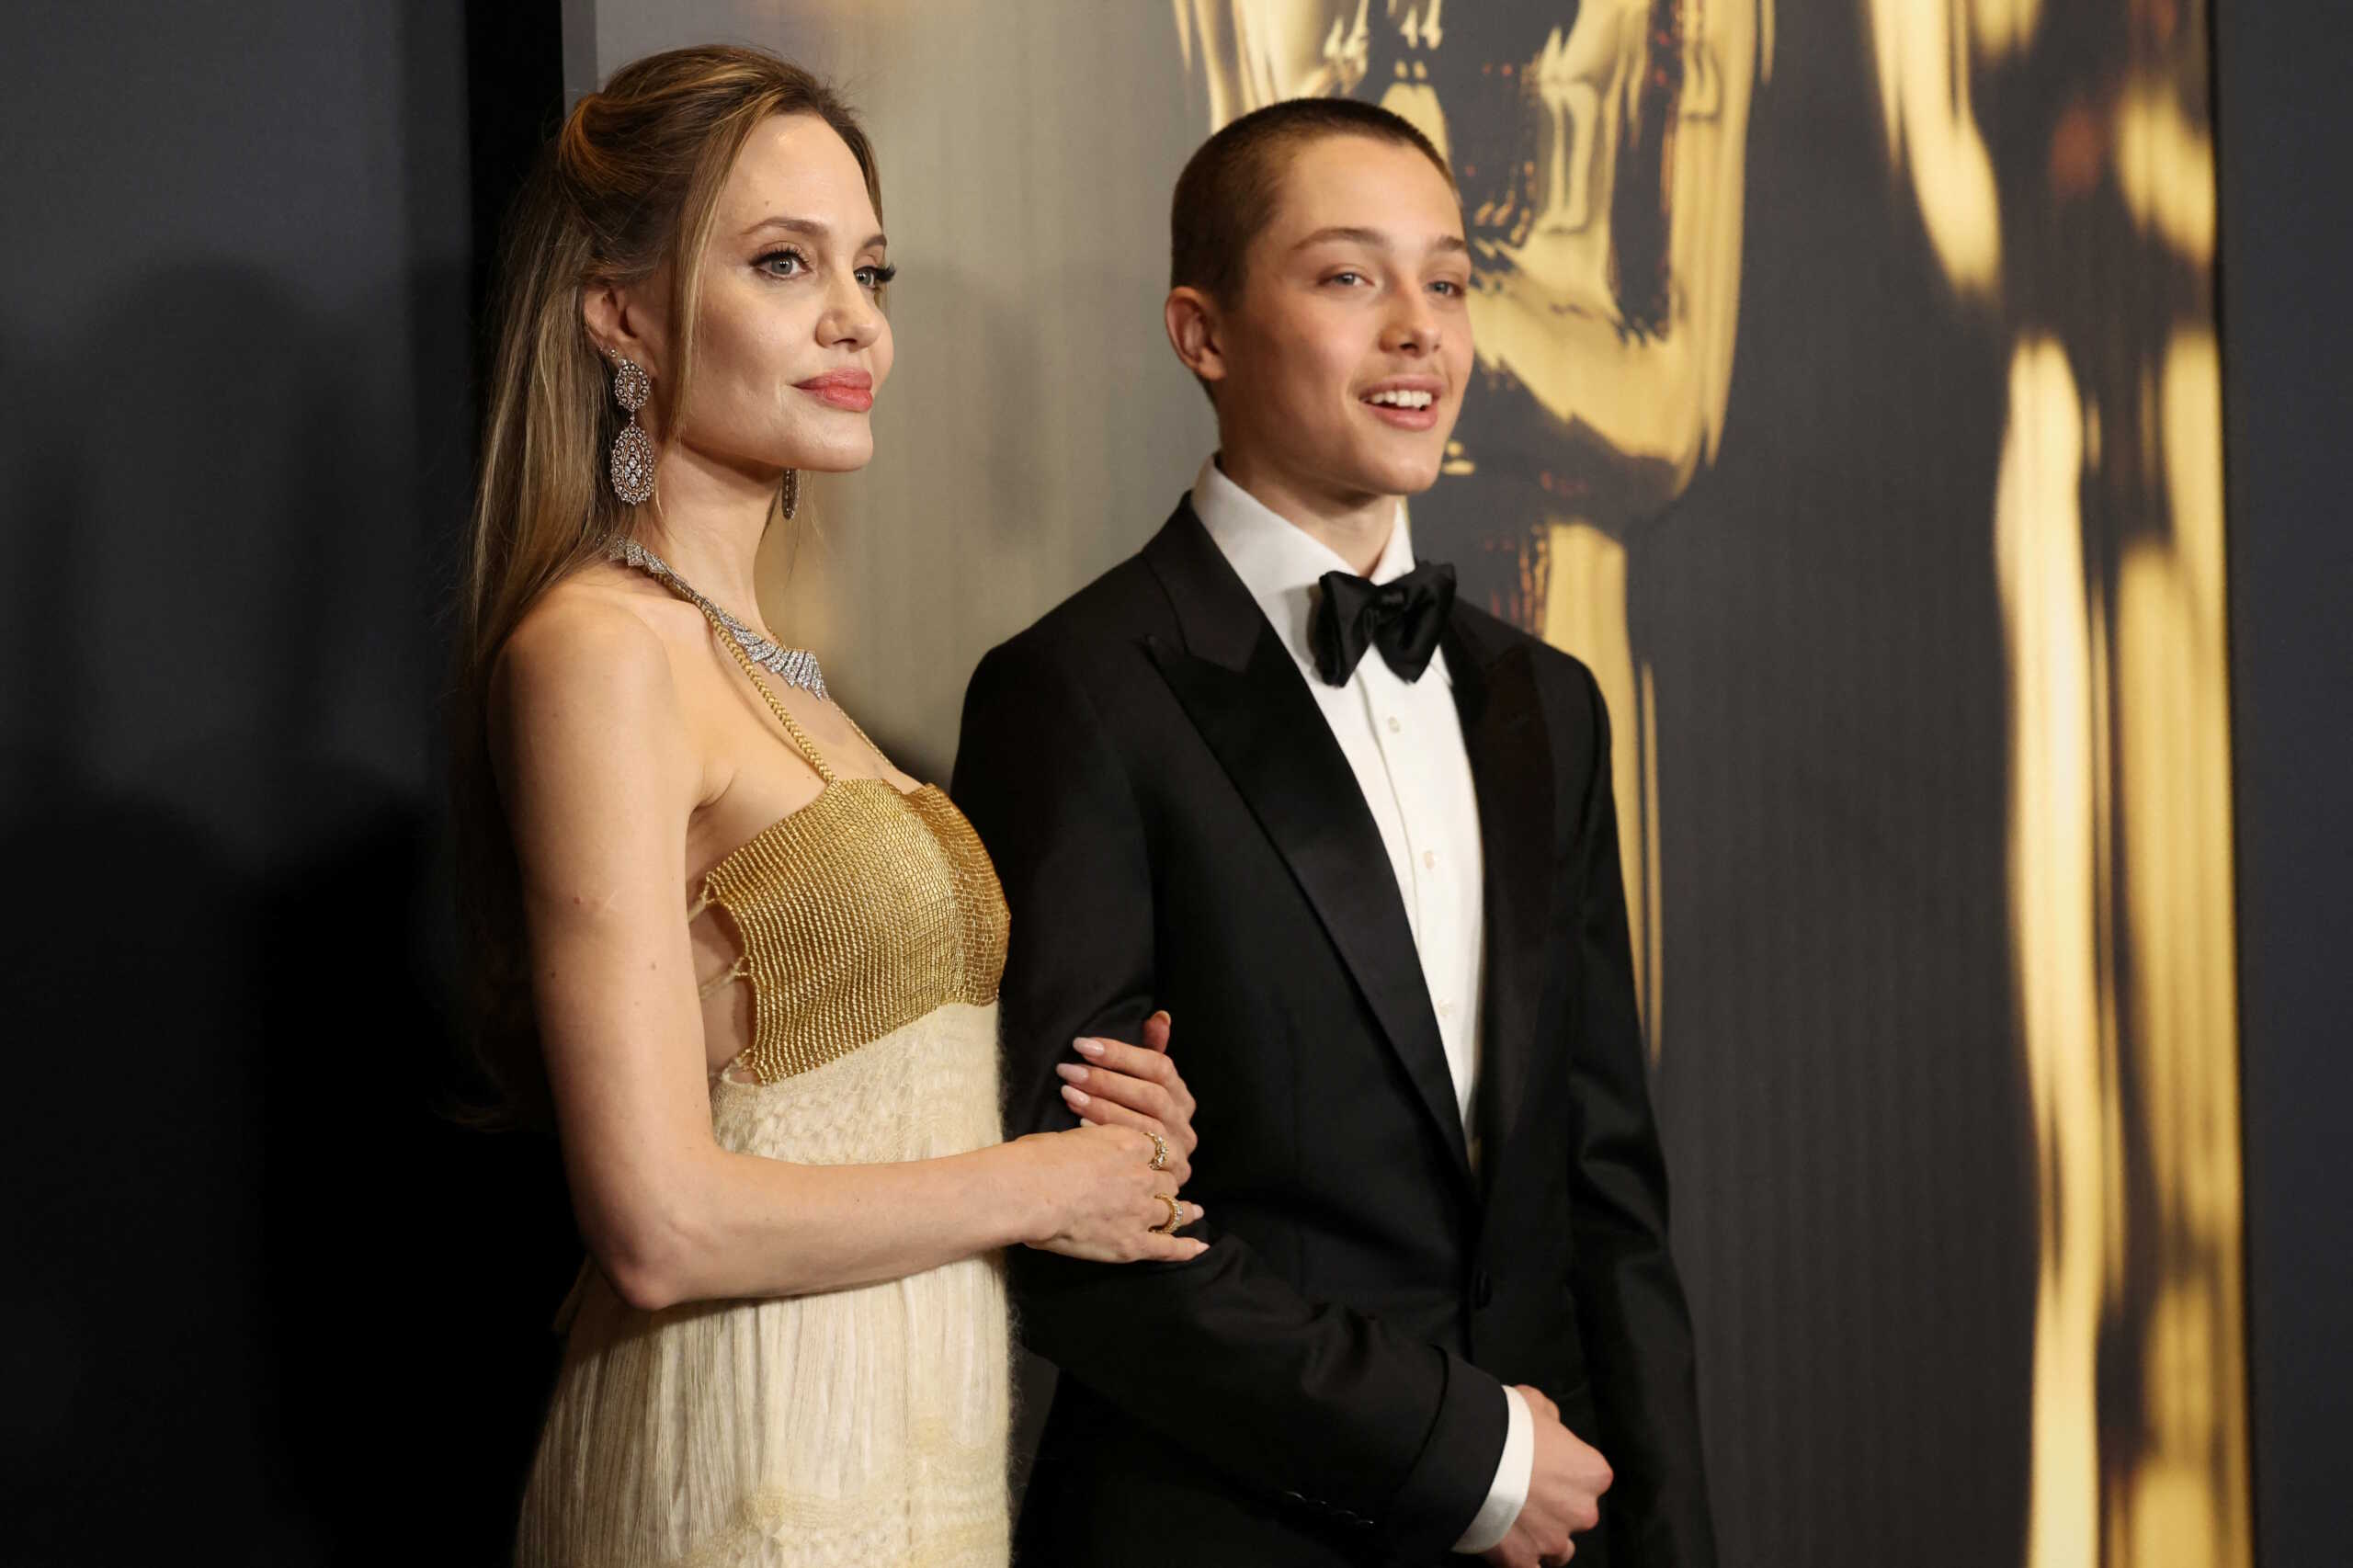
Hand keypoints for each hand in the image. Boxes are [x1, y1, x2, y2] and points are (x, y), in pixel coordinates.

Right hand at [1008, 1119, 1207, 1263]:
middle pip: (1168, 1180)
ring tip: (1194, 1212)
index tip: (1160, 1161)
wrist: (1030, 1191)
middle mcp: (1142, 1176)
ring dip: (1184, 1211)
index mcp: (1129, 1144)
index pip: (1159, 1149)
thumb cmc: (1038, 1160)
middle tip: (1170, 1188)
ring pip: (1173, 1210)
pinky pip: (1168, 1247)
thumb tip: (1084, 1150)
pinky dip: (1185, 1248)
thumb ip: (1090, 1145)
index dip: (1161, 1157)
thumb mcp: (1069, 1137)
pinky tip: (1197, 1248)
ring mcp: (1140, 1210)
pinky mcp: (1132, 1242)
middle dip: (1168, 1184)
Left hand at [1054, 1011, 1198, 1185]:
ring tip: (1068, 1093)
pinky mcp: (1166, 1176)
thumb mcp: (1144, 1084)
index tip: (1083, 1045)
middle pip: (1152, 1095)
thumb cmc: (1134, 1121)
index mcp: (1182, 1096)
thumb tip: (1161, 1016)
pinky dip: (1107, 1136)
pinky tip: (1079, 1124)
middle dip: (1107, 1080)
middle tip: (1069, 1070)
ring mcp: (1179, 1152)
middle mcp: (1184, 1123)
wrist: (1138, 1176)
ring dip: (1103, 1107)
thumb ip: (1153, 1049)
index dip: (1122, 1054)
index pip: (1160, 1066)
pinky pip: (1138, 1153)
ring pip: (1145, 1124)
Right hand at [1482, 1386, 1610, 1566]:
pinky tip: (1511, 1552)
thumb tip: (1550, 1426)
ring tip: (1515, 1523)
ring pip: (1559, 1549)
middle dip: (1555, 1506)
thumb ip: (1550, 1418)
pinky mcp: (1524, 1562)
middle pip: (1576, 1513)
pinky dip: (1524, 1564)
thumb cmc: (1504, 1426)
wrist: (1468, 1458)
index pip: (1590, 1476)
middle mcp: (1582, 1510)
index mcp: (1592, 1472)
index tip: (1543, 1464)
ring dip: (1543, 1538)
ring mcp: (1554, 1540)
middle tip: (1523, 1490)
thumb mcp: (1533, 1402)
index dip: (1564, 1469)